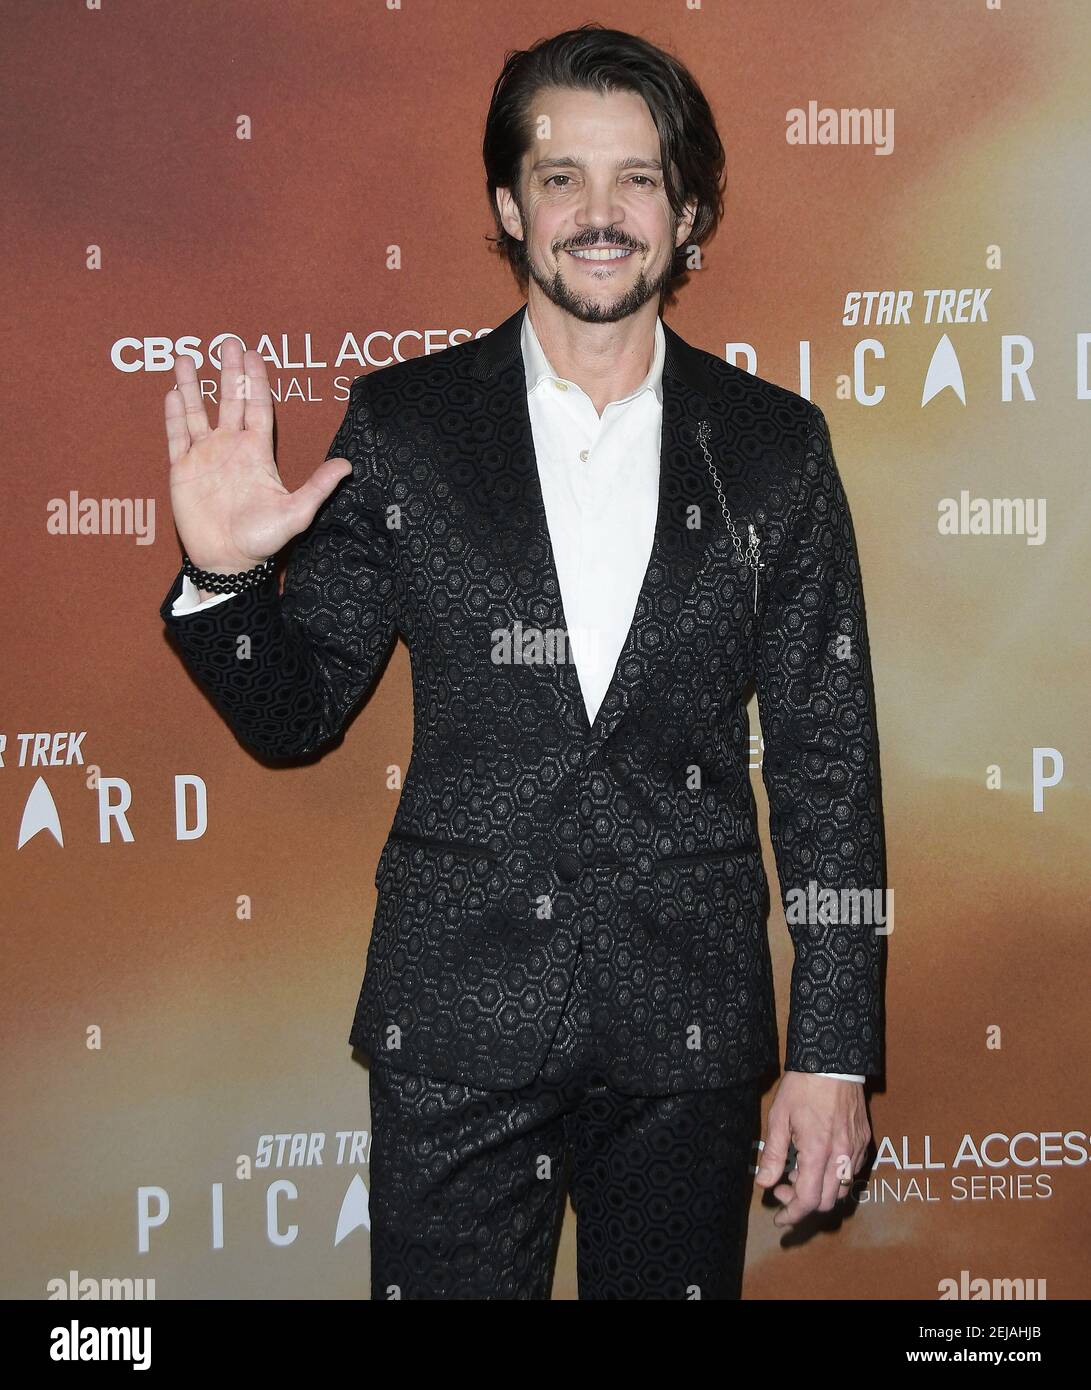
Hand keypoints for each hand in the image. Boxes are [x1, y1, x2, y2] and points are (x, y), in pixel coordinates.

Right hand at [163, 338, 352, 571]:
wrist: (228, 561)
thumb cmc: (262, 540)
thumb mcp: (296, 512)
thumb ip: (318, 486)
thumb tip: (347, 466)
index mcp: (256, 452)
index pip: (257, 408)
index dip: (256, 381)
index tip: (255, 355)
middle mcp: (231, 448)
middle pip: (229, 400)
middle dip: (229, 371)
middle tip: (228, 342)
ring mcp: (205, 456)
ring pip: (197, 412)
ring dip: (193, 385)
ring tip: (188, 356)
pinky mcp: (181, 469)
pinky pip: (176, 436)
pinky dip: (174, 415)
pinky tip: (173, 392)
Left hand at [754, 1071, 870, 1228]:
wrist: (833, 1061)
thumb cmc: (803, 1086)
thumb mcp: (779, 1117)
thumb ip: (773, 1154)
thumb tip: (764, 1183)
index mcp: (818, 1151)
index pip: (807, 1199)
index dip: (792, 1214)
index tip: (779, 1218)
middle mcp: (842, 1156)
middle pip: (826, 1201)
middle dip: (802, 1203)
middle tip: (783, 1188)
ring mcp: (857, 1149)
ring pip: (841, 1190)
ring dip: (819, 1192)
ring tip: (798, 1172)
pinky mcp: (865, 1141)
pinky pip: (852, 1172)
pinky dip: (834, 1177)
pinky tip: (818, 1161)